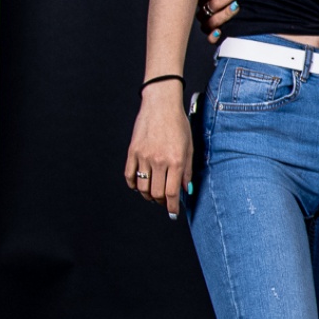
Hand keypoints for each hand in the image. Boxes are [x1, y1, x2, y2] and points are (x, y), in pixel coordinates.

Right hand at [124, 83, 192, 216]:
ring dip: (148, 196)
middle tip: (165, 203)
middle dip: (161, 203)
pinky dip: (134, 185)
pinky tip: (140, 186)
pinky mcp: (132, 151)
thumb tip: (186, 190)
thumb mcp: (189, 147)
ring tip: (154, 195)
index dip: (173, 207)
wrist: (160, 104)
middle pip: (156, 194)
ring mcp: (143, 156)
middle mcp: (159, 161)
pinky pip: (129, 176)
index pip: (172, 193)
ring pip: (142, 188)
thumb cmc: (178, 123)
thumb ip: (187, 170)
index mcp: (175, 161)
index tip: (173, 213)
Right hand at [197, 0, 240, 41]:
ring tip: (237, 7)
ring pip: (211, 21)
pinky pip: (210, 39)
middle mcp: (203, 13)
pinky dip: (214, 36)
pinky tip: (221, 31)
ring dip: (224, 14)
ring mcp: (207, 26)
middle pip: (212, 4)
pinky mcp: (213, 38)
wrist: (242, 23)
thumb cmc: (231, 4)